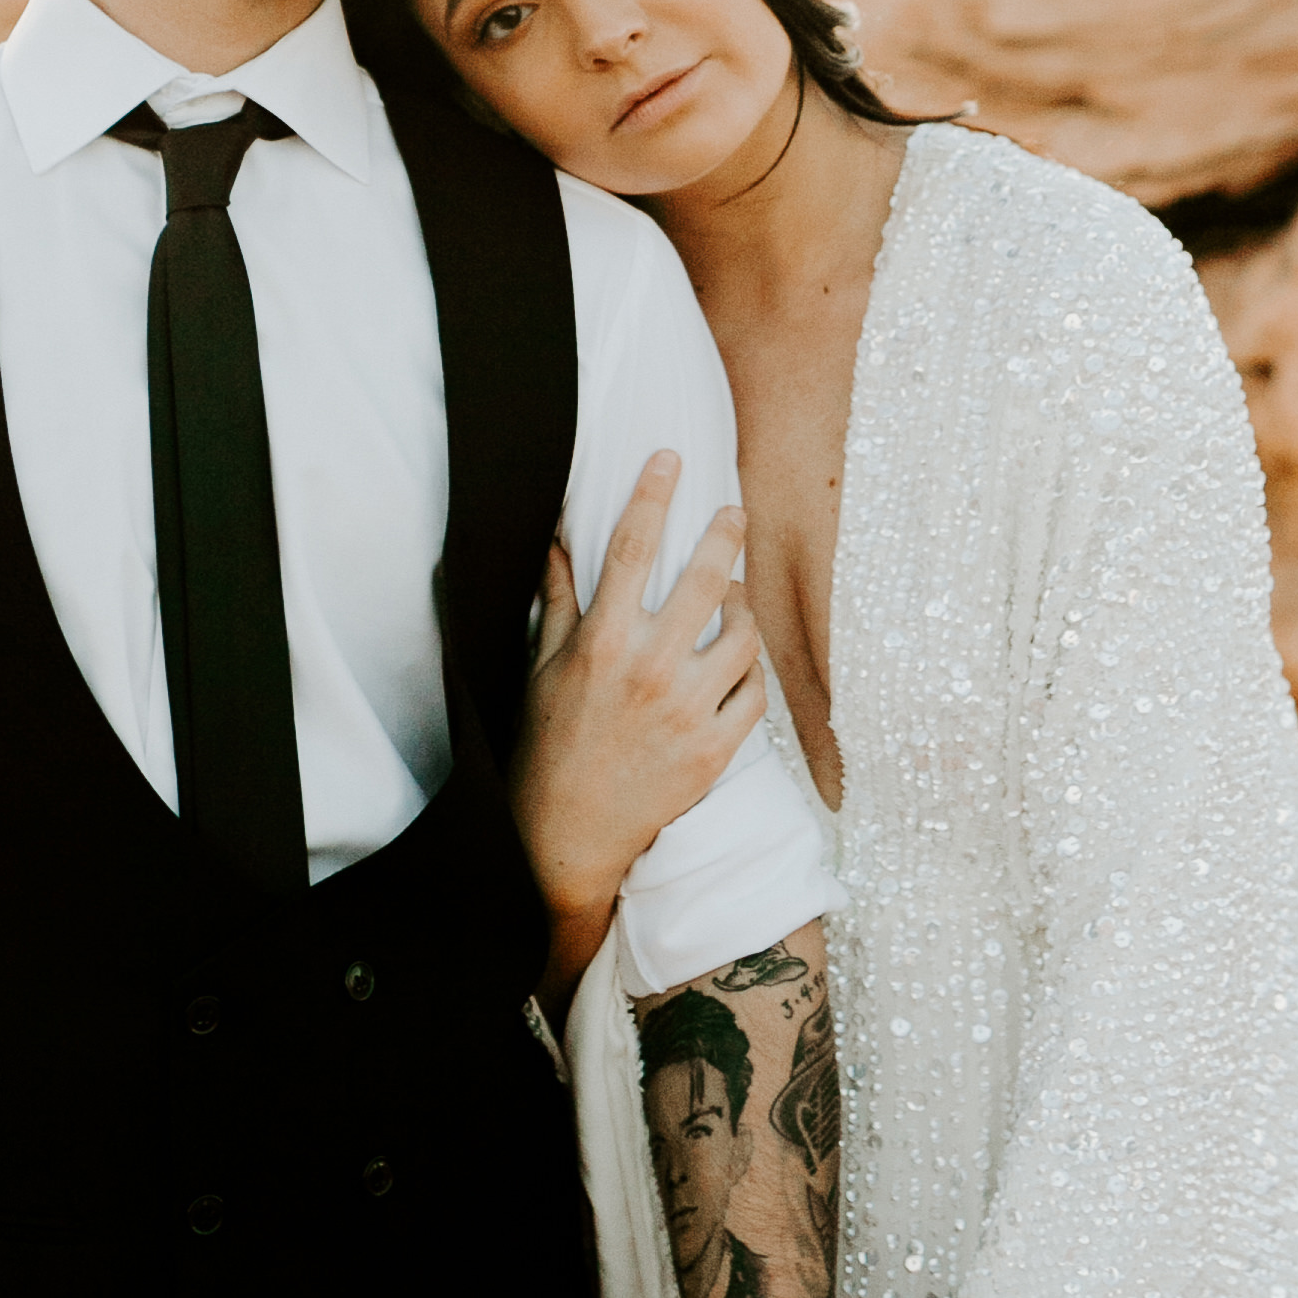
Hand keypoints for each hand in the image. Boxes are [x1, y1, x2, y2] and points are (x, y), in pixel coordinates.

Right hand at [512, 454, 767, 975]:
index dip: (653, 495)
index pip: (633, 549)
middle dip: (725, 534)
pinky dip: (751, 672)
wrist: (565, 838)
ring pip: (742, 636)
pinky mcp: (716, 750)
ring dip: (743, 607)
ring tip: (735, 594)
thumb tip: (558, 542)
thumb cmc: (547, 748)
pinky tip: (740, 659)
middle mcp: (651, 670)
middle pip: (706, 579)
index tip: (670, 459)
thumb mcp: (543, 669)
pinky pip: (755, 694)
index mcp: (603, 643)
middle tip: (733, 510)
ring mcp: (689, 711)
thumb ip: (559, 602)